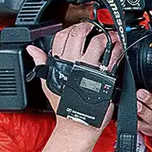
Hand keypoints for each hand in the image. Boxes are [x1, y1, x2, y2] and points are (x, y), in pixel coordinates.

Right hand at [26, 23, 121, 138]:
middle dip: (89, 27)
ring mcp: (89, 70)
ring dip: (106, 36)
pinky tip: (119, 47)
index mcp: (58, 64)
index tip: (79, 27)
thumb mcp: (47, 83)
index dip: (72, 28)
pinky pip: (112, 58)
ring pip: (97, 43)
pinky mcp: (104, 77)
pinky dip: (117, 50)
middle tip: (95, 27)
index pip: (62, 36)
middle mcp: (73, 64)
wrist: (77, 124)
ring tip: (110, 35)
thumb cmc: (64, 106)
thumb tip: (32, 50)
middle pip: (79, 35)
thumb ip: (41, 63)